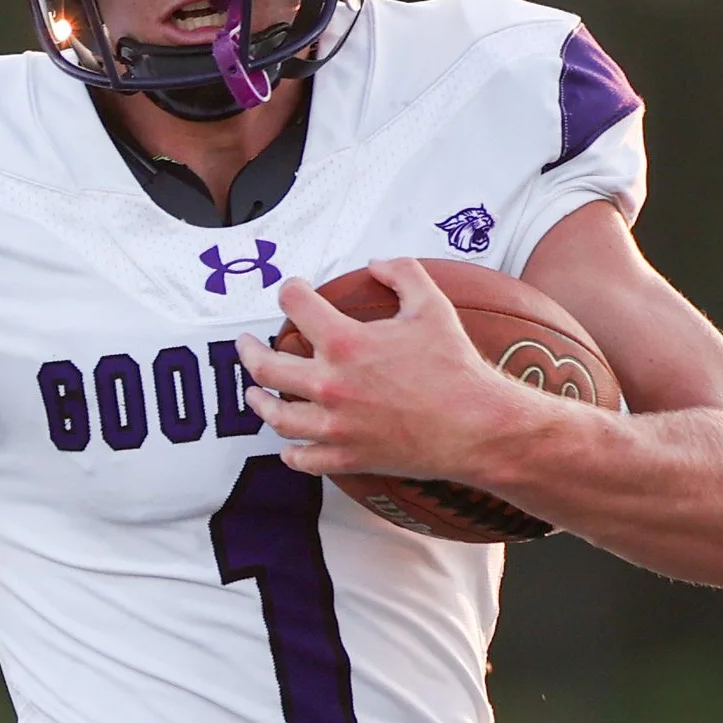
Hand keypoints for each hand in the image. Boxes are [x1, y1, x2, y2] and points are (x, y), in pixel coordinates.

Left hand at [235, 257, 532, 480]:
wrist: (476, 427)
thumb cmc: (455, 367)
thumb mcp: (432, 305)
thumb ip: (402, 273)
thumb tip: (376, 264)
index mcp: (345, 343)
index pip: (295, 304)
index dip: (290, 290)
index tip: (293, 291)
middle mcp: (330, 385)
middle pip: (265, 365)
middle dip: (248, 349)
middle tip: (245, 343)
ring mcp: (334, 426)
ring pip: (276, 416)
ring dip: (258, 401)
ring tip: (254, 393)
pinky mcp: (346, 457)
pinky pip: (302, 459)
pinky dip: (291, 452)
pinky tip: (290, 445)